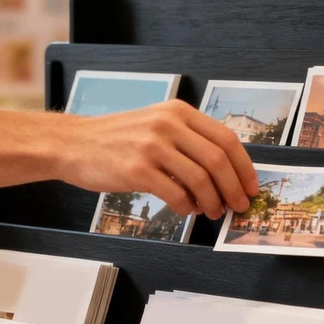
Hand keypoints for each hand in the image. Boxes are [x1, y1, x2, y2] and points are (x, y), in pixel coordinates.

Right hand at [55, 99, 259, 219]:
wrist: (73, 143)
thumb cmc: (115, 139)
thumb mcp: (154, 123)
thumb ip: (186, 138)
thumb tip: (224, 171)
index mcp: (177, 111)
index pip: (226, 138)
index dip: (244, 167)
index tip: (250, 186)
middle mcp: (168, 124)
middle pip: (218, 159)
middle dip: (234, 188)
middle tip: (238, 206)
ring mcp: (152, 146)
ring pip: (201, 178)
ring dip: (213, 201)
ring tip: (212, 211)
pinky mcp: (138, 169)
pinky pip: (176, 193)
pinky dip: (187, 206)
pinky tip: (186, 210)